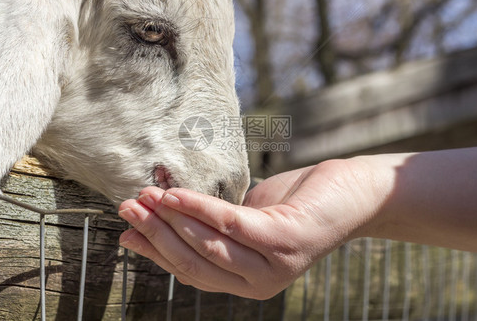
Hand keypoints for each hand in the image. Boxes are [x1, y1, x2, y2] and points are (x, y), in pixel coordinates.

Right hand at [118, 159, 377, 298]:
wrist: (351, 194)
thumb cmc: (295, 204)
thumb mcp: (246, 220)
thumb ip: (211, 228)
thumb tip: (166, 218)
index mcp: (246, 282)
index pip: (190, 273)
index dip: (155, 253)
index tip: (125, 233)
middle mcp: (258, 283)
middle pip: (193, 262)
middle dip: (155, 234)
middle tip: (127, 206)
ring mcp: (273, 266)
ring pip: (208, 246)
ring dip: (171, 220)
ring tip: (145, 196)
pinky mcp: (283, 240)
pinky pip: (230, 223)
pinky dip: (198, 208)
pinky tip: (175, 193)